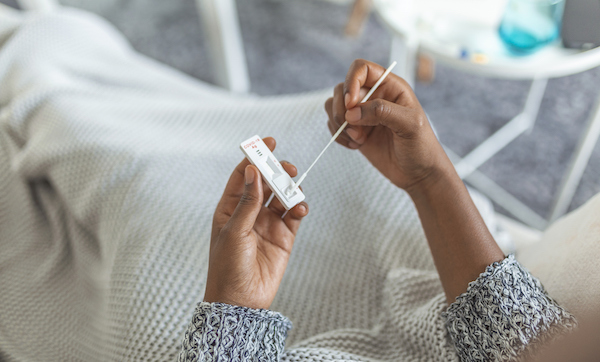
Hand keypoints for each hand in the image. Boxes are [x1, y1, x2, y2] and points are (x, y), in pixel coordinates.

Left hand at [204, 137, 308, 309]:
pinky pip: (294, 215)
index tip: (268, 142)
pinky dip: (299, 208)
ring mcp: (268, 223)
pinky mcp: (284, 237)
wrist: (240, 301)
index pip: (244, 176)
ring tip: (294, 189)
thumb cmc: (227, 266)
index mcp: (231, 207)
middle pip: (267, 182)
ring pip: (283, 196)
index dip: (255, 157)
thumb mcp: (234, 230)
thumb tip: (253, 171)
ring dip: (290, 188)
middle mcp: (250, 212)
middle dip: (277, 171)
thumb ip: (247, 201)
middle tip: (287, 167)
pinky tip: (299, 209)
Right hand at [325, 59, 452, 191]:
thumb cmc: (422, 147)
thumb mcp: (410, 125)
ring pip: (334, 106)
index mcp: (391, 87)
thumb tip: (353, 111)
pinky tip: (356, 145)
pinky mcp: (355, 130)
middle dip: (342, 109)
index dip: (351, 82)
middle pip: (343, 88)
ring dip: (339, 124)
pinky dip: (338, 136)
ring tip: (358, 138)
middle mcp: (375, 97)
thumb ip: (382, 112)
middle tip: (354, 128)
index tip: (351, 103)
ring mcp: (363, 114)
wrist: (418, 174)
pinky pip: (334, 125)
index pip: (362, 69)